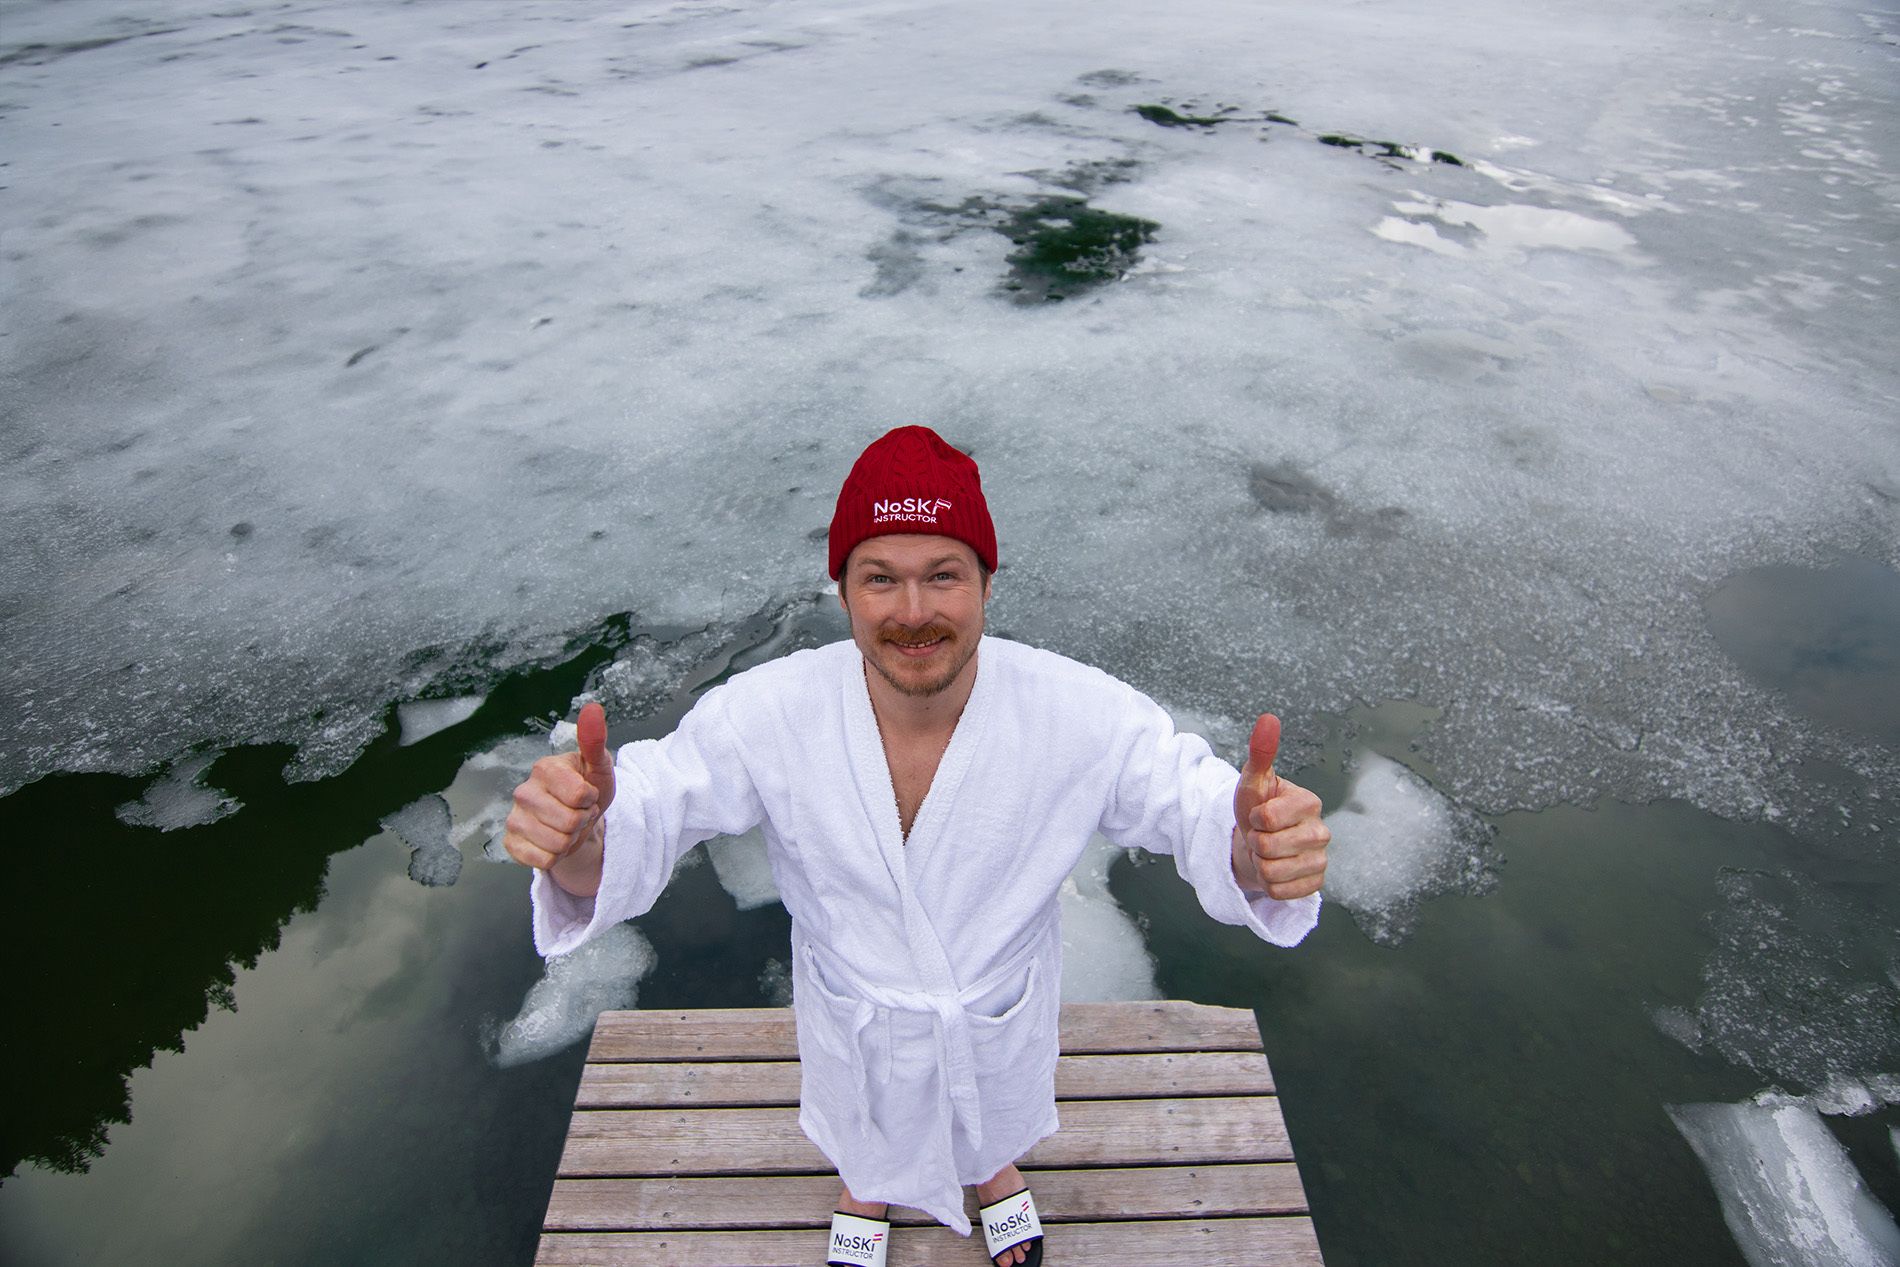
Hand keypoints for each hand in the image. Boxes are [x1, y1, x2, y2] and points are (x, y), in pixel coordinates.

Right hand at [503, 701, 614, 894]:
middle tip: (579, 813)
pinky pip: (543, 861)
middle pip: (569, 822)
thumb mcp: (598, 766)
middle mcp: (523, 791)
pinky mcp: (511, 843)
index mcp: (544, 768)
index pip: (580, 795)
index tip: (587, 795)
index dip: (591, 800)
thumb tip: (593, 709)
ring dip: (571, 841)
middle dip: (582, 822)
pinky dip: (556, 857)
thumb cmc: (588, 789)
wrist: (578, 820)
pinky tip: (553, 842)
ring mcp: (514, 818)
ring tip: (568, 827)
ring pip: (557, 844)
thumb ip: (594, 740)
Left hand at [1231, 713, 1328, 900]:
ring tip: (1266, 853)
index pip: (1267, 818)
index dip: (1253, 819)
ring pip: (1273, 874)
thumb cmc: (1256, 807)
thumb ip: (1261, 752)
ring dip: (1260, 866)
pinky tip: (1276, 870)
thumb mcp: (1252, 781)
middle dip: (1255, 844)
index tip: (1257, 815)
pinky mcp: (1316, 884)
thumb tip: (1268, 718)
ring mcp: (1321, 859)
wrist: (1257, 841)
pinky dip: (1268, 885)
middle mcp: (1322, 831)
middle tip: (1260, 836)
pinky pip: (1280, 893)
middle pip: (1268, 848)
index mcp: (1309, 802)